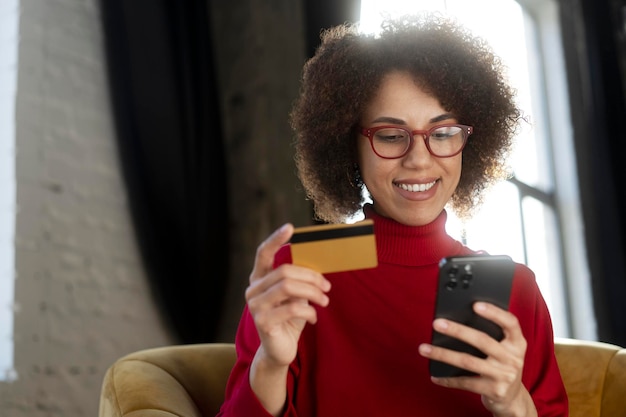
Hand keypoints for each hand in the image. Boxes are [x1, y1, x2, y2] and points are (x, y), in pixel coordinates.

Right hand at [246, 223, 331, 366]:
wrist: (280, 350)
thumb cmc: (289, 319)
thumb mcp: (295, 297)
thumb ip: (299, 282)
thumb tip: (317, 269)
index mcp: (260, 279)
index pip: (263, 253)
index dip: (275, 239)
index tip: (290, 228)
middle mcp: (253, 290)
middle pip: (285, 271)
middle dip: (311, 277)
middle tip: (327, 286)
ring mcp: (255, 306)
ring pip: (288, 287)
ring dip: (313, 293)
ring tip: (324, 300)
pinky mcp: (263, 322)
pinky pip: (292, 308)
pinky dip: (309, 312)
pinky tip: (314, 318)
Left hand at [418, 302, 536, 416]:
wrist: (512, 397)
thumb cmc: (502, 365)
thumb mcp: (505, 350)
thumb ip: (492, 335)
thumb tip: (457, 319)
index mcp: (517, 343)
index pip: (510, 323)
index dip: (494, 312)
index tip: (475, 304)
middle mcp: (513, 358)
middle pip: (482, 340)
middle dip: (457, 330)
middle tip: (436, 323)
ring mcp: (505, 375)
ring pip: (468, 361)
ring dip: (443, 354)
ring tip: (424, 348)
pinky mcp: (494, 391)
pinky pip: (465, 382)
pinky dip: (447, 379)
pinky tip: (434, 375)